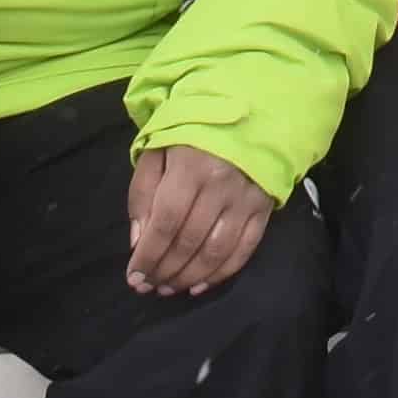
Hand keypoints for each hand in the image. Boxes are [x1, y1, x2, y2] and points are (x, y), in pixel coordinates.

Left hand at [123, 141, 272, 297]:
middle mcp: (221, 184)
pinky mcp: (264, 207)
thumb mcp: (158, 150)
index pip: (166, 221)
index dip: (148, 254)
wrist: (249, 109)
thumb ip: (142, 194)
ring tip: (168, 288)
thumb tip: (138, 241)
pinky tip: (200, 286)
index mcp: (190, 165)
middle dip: (164, 270)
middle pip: (189, 240)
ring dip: (189, 277)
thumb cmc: (193, 130)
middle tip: (147, 287)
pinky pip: (244, 249)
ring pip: (216, 251)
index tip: (133, 276)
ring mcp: (246, 197)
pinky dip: (221, 274)